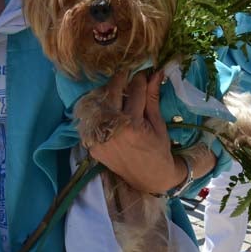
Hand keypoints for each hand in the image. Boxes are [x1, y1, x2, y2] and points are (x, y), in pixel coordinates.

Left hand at [88, 70, 184, 193]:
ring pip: (98, 104)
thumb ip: (152, 97)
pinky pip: (92, 121)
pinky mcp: (92, 145)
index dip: (139, 79)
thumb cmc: (158, 150)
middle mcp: (112, 131)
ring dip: (107, 93)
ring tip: (117, 90)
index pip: (135, 91)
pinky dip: (99, 111)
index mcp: (133, 125)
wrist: (149, 178)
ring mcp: (99, 139)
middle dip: (119, 79)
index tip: (142, 73)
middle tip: (126, 73)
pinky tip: (108, 107)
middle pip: (112, 93)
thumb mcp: (158, 123)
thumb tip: (156, 73)